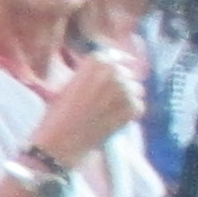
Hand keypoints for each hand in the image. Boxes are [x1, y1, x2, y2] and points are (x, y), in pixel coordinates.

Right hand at [33, 47, 146, 169]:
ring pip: (136, 90)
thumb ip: (91, 74)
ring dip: (127, 98)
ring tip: (110, 112)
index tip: (119, 72)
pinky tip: (112, 121)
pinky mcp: (133, 107)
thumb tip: (109, 71)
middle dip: (122, 84)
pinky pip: (139, 106)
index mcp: (96, 61)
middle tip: (108, 100)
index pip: (116, 56)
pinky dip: (129, 114)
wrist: (60, 140)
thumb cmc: (59, 113)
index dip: (118, 64)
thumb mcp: (70, 84)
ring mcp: (125, 89)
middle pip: (128, 73)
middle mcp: (114, 71)